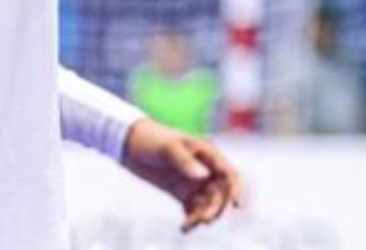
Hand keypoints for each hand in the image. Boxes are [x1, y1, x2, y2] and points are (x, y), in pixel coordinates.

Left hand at [120, 119, 243, 232]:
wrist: (129, 143)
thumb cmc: (151, 138)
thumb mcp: (168, 147)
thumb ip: (185, 161)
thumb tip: (203, 178)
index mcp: (207, 154)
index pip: (229, 174)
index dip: (236, 190)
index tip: (236, 206)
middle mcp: (205, 169)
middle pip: (220, 194)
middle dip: (215, 208)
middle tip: (204, 219)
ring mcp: (194, 182)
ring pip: (208, 204)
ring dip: (203, 216)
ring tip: (189, 224)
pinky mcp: (182, 192)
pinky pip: (193, 209)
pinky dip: (191, 219)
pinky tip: (184, 227)